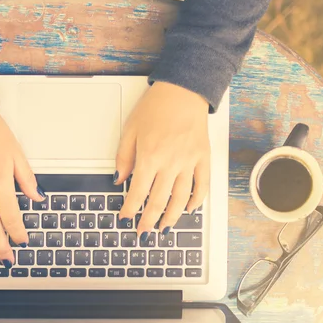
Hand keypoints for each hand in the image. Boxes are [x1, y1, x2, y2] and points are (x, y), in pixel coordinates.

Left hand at [115, 81, 209, 241]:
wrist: (183, 91)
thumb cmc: (156, 107)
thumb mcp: (130, 129)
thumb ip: (124, 157)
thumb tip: (118, 180)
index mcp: (149, 156)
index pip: (137, 192)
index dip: (129, 209)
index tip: (124, 218)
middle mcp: (170, 162)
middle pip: (158, 201)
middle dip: (148, 221)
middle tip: (142, 232)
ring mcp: (189, 162)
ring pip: (181, 199)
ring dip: (171, 218)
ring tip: (163, 228)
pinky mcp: (203, 158)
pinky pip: (202, 186)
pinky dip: (197, 201)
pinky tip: (189, 210)